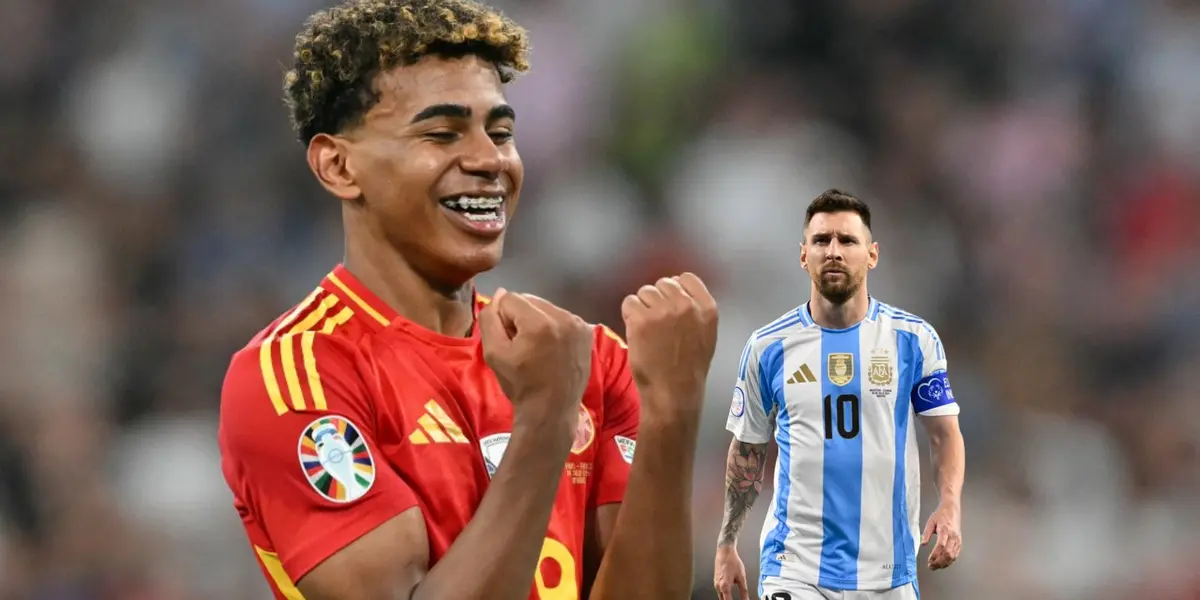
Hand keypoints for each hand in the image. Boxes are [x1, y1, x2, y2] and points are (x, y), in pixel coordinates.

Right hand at [479, 289, 592, 428]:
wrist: (551, 410)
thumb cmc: (520, 384)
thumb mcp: (493, 353)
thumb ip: (490, 319)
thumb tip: (499, 293)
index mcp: (539, 323)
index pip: (510, 299)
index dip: (502, 319)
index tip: (507, 342)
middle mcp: (563, 317)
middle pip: (529, 300)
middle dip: (519, 317)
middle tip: (520, 345)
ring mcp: (578, 324)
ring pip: (545, 307)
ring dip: (536, 320)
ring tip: (536, 348)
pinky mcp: (586, 331)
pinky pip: (561, 317)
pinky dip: (552, 327)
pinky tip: (550, 348)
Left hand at [621, 273, 718, 415]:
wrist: (674, 393)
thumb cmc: (689, 368)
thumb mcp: (706, 334)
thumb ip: (696, 310)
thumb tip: (678, 292)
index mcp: (707, 308)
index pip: (685, 278)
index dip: (674, 289)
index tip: (670, 305)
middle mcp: (686, 305)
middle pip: (663, 283)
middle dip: (657, 299)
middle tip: (656, 323)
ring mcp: (663, 312)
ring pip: (644, 291)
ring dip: (642, 306)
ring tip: (647, 329)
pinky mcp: (641, 320)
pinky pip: (629, 302)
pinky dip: (629, 314)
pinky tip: (636, 331)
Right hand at [713, 544, 749, 599]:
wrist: (724, 551)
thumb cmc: (732, 561)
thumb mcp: (741, 577)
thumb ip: (744, 591)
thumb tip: (746, 599)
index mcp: (725, 586)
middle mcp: (718, 586)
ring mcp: (715, 583)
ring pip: (720, 596)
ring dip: (726, 598)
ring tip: (732, 598)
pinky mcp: (715, 580)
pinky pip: (719, 591)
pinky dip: (724, 594)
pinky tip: (729, 592)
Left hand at [921, 503, 961, 569]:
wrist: (952, 510)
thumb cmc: (941, 515)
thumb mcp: (930, 522)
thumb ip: (926, 533)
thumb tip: (923, 544)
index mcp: (945, 530)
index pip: (941, 545)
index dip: (935, 555)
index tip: (929, 560)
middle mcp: (953, 536)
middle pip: (948, 553)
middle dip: (939, 562)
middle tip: (931, 566)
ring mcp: (958, 540)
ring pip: (953, 556)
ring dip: (944, 564)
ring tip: (935, 567)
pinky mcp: (959, 543)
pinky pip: (956, 555)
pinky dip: (949, 561)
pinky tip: (942, 563)